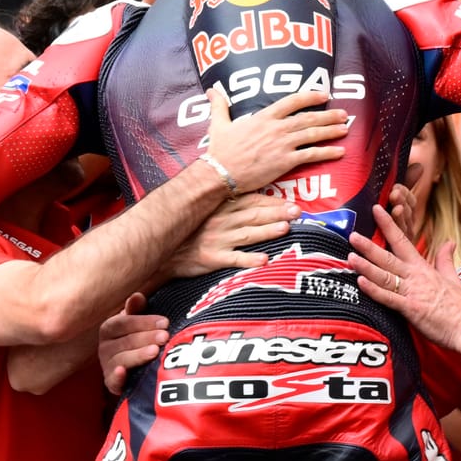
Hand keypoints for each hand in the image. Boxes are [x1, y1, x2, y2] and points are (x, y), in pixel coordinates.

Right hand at [100, 293, 168, 395]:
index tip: (165, 322)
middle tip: (165, 336)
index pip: (124, 322)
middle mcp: (105, 346)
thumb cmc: (137, 341)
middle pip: (125, 340)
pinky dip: (117, 377)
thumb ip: (137, 311)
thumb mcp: (137, 324)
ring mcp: (107, 365)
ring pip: (121, 359)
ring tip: (156, 351)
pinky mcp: (112, 383)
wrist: (133, 371)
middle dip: (146, 338)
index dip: (144, 322)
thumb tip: (137, 296)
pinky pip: (112, 380)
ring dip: (138, 355)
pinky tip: (123, 372)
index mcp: (109, 328)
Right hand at [168, 192, 297, 277]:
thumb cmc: (186, 232)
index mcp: (220, 209)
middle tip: (297, 211)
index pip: (250, 201)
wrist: (162, 250)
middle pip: (253, 215)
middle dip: (276, 212)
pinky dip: (249, 259)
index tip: (290, 202)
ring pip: (247, 234)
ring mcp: (217, 240)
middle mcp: (220, 222)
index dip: (271, 201)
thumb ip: (224, 206)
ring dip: (267, 231)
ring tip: (285, 228)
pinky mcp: (212, 258)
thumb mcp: (202, 212)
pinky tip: (264, 260)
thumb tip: (248, 201)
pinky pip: (234, 259)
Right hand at [204, 86, 350, 192]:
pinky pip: (311, 155)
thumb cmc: (219, 150)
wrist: (221, 173)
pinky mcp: (285, 162)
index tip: (324, 95)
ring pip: (313, 135)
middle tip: (343, 114)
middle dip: (328, 115)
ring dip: (331, 131)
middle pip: (308, 118)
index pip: (292, 101)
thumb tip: (211, 90)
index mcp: (263, 117)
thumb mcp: (218, 123)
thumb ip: (219, 105)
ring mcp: (282, 144)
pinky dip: (327, 153)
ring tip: (345, 129)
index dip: (310, 96)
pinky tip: (339, 152)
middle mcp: (277, 128)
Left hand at [347, 204, 460, 349]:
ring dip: (366, 266)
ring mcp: (412, 292)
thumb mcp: (452, 277)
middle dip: (369, 246)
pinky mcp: (410, 309)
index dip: (388, 225)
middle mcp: (415, 276)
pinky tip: (360, 283)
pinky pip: (389, 298)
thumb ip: (445, 259)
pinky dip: (374, 290)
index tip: (377, 210)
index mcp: (423, 268)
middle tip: (351, 234)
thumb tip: (448, 242)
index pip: (403, 241)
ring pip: (384, 275)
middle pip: (388, 257)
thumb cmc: (459, 306)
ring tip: (349, 256)